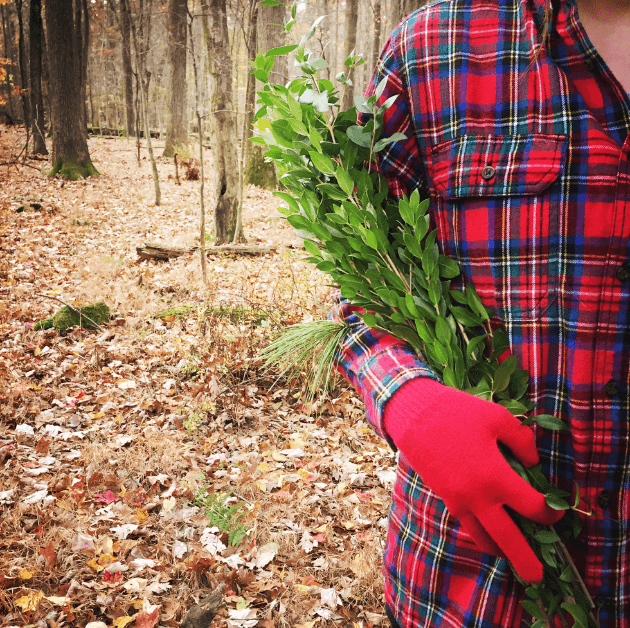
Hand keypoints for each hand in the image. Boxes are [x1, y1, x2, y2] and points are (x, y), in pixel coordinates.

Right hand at [384, 378, 562, 582]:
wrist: (414, 417)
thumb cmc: (458, 413)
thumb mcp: (498, 418)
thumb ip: (523, 441)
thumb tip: (534, 463)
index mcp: (496, 476)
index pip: (532, 507)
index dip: (551, 513)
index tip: (558, 512)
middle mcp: (479, 497)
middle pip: (508, 539)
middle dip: (525, 561)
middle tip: (537, 577)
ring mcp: (460, 501)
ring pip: (483, 538)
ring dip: (501, 551)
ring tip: (512, 559)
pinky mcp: (446, 498)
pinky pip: (468, 525)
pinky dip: (481, 534)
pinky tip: (489, 533)